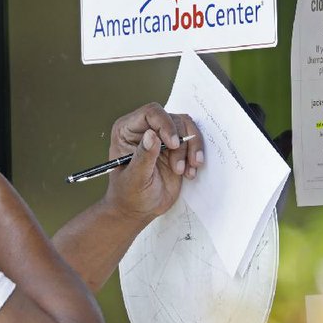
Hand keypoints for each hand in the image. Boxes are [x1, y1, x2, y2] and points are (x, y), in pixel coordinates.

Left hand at [105, 102, 203, 222]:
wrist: (139, 209)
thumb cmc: (129, 195)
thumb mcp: (135, 178)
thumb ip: (143, 156)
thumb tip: (151, 134)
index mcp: (127, 130)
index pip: (151, 112)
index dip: (165, 124)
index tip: (173, 145)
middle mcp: (144, 128)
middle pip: (172, 119)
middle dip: (180, 143)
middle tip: (178, 168)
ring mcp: (161, 137)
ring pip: (186, 127)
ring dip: (191, 148)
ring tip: (185, 171)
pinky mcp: (176, 147)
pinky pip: (193, 140)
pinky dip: (195, 154)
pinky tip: (189, 172)